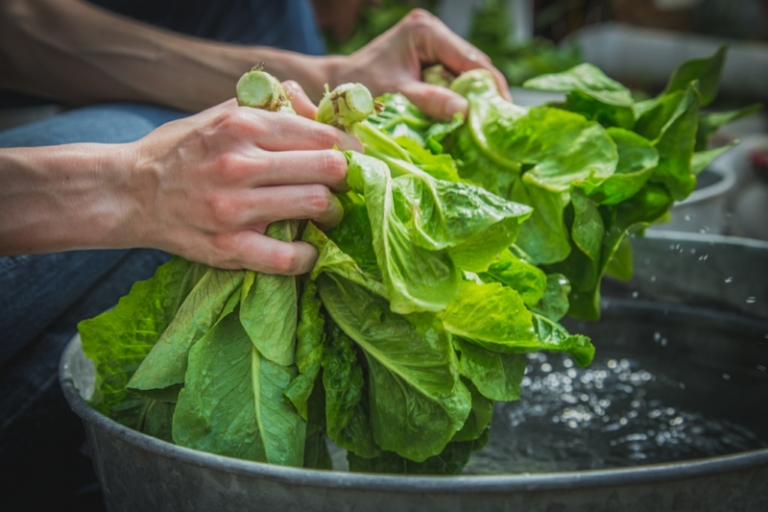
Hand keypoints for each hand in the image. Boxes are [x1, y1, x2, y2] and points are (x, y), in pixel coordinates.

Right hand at [125, 97, 361, 273]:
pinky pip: (288, 258)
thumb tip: (315, 106)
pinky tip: (307, 248)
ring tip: (327, 213)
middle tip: (345, 184)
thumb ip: (269, 106)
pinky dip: (308, 255)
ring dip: (333, 212)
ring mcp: (234, 209)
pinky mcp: (227, 248)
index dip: (348, 146)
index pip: (321, 133)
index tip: (354, 156)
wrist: (128, 193)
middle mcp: (240, 165)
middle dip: (346, 177)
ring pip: (316, 205)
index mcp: (243, 127)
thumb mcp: (220, 115)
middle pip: (328, 168)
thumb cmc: (181, 151)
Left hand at [330, 9, 510, 119]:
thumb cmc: (359, 88)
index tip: (504, 116)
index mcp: (426, 31)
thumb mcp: (396, 95)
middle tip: (498, 127)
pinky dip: (458, 101)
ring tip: (485, 128)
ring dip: (473, 101)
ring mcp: (433, 44)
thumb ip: (429, 101)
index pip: (472, 61)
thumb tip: (466, 111)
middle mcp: (434, 32)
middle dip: (485, 96)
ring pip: (466, 76)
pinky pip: (453, 81)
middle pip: (474, 67)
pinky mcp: (430, 59)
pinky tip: (465, 121)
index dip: (492, 88)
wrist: (337, 85)